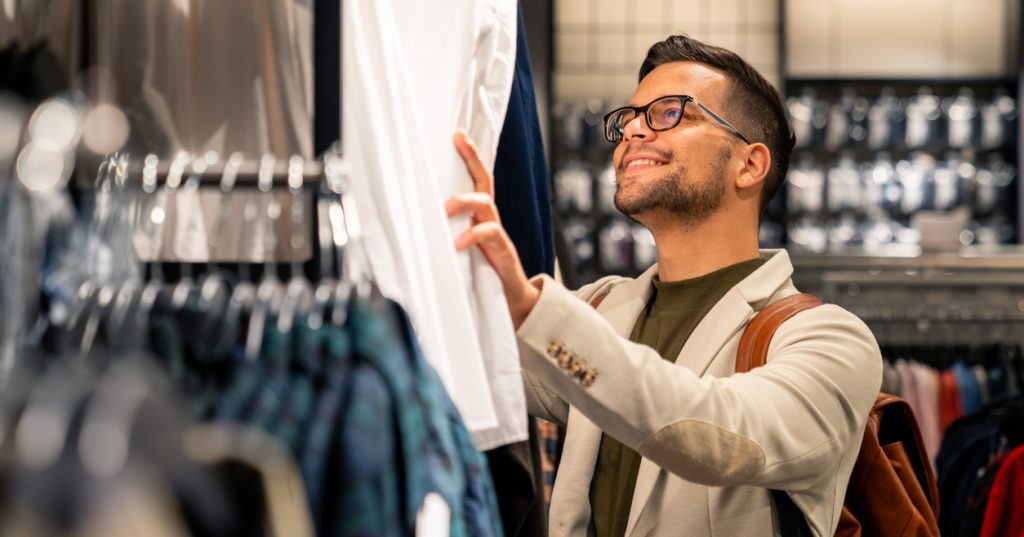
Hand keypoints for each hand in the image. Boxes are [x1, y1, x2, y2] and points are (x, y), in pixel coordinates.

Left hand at [446, 130, 539, 328]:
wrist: (511, 298)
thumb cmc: (481, 271)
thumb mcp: (458, 246)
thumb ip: (442, 232)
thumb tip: (406, 222)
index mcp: (480, 214)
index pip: (476, 177)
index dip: (469, 154)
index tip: (457, 133)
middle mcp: (489, 217)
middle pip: (484, 180)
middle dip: (472, 158)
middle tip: (458, 142)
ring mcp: (497, 232)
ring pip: (485, 203)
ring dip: (463, 202)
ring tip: (444, 209)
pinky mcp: (502, 251)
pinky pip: (490, 235)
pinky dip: (472, 236)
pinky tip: (457, 243)